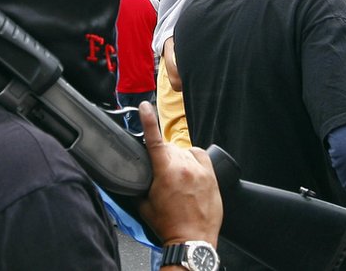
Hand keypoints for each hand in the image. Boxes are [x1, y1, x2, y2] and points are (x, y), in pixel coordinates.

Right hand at [138, 101, 221, 246]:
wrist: (192, 239)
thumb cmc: (169, 225)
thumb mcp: (145, 205)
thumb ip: (139, 186)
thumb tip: (133, 179)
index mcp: (164, 171)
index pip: (153, 138)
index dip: (148, 119)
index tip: (145, 106)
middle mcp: (183, 166)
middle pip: (168, 148)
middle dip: (161, 156)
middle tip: (161, 176)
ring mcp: (199, 170)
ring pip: (184, 152)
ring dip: (177, 160)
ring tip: (177, 180)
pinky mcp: (212, 176)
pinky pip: (200, 156)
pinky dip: (193, 158)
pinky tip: (190, 170)